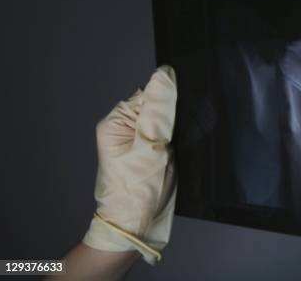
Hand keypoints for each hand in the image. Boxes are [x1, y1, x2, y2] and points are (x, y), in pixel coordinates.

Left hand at [82, 65, 177, 264]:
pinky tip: (182, 151)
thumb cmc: (137, 191)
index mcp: (117, 121)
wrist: (137, 227)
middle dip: (175, 116)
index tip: (183, 112)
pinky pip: (171, 134)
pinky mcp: (153, 151)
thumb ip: (159, 111)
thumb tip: (165, 74)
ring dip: (179, 129)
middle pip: (158, 105)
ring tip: (179, 147)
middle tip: (179, 136)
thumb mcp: (150, 147)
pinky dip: (180, 140)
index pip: (149, 93)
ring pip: (168, 120)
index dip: (170, 99)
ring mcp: (140, 140)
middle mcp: (126, 127)